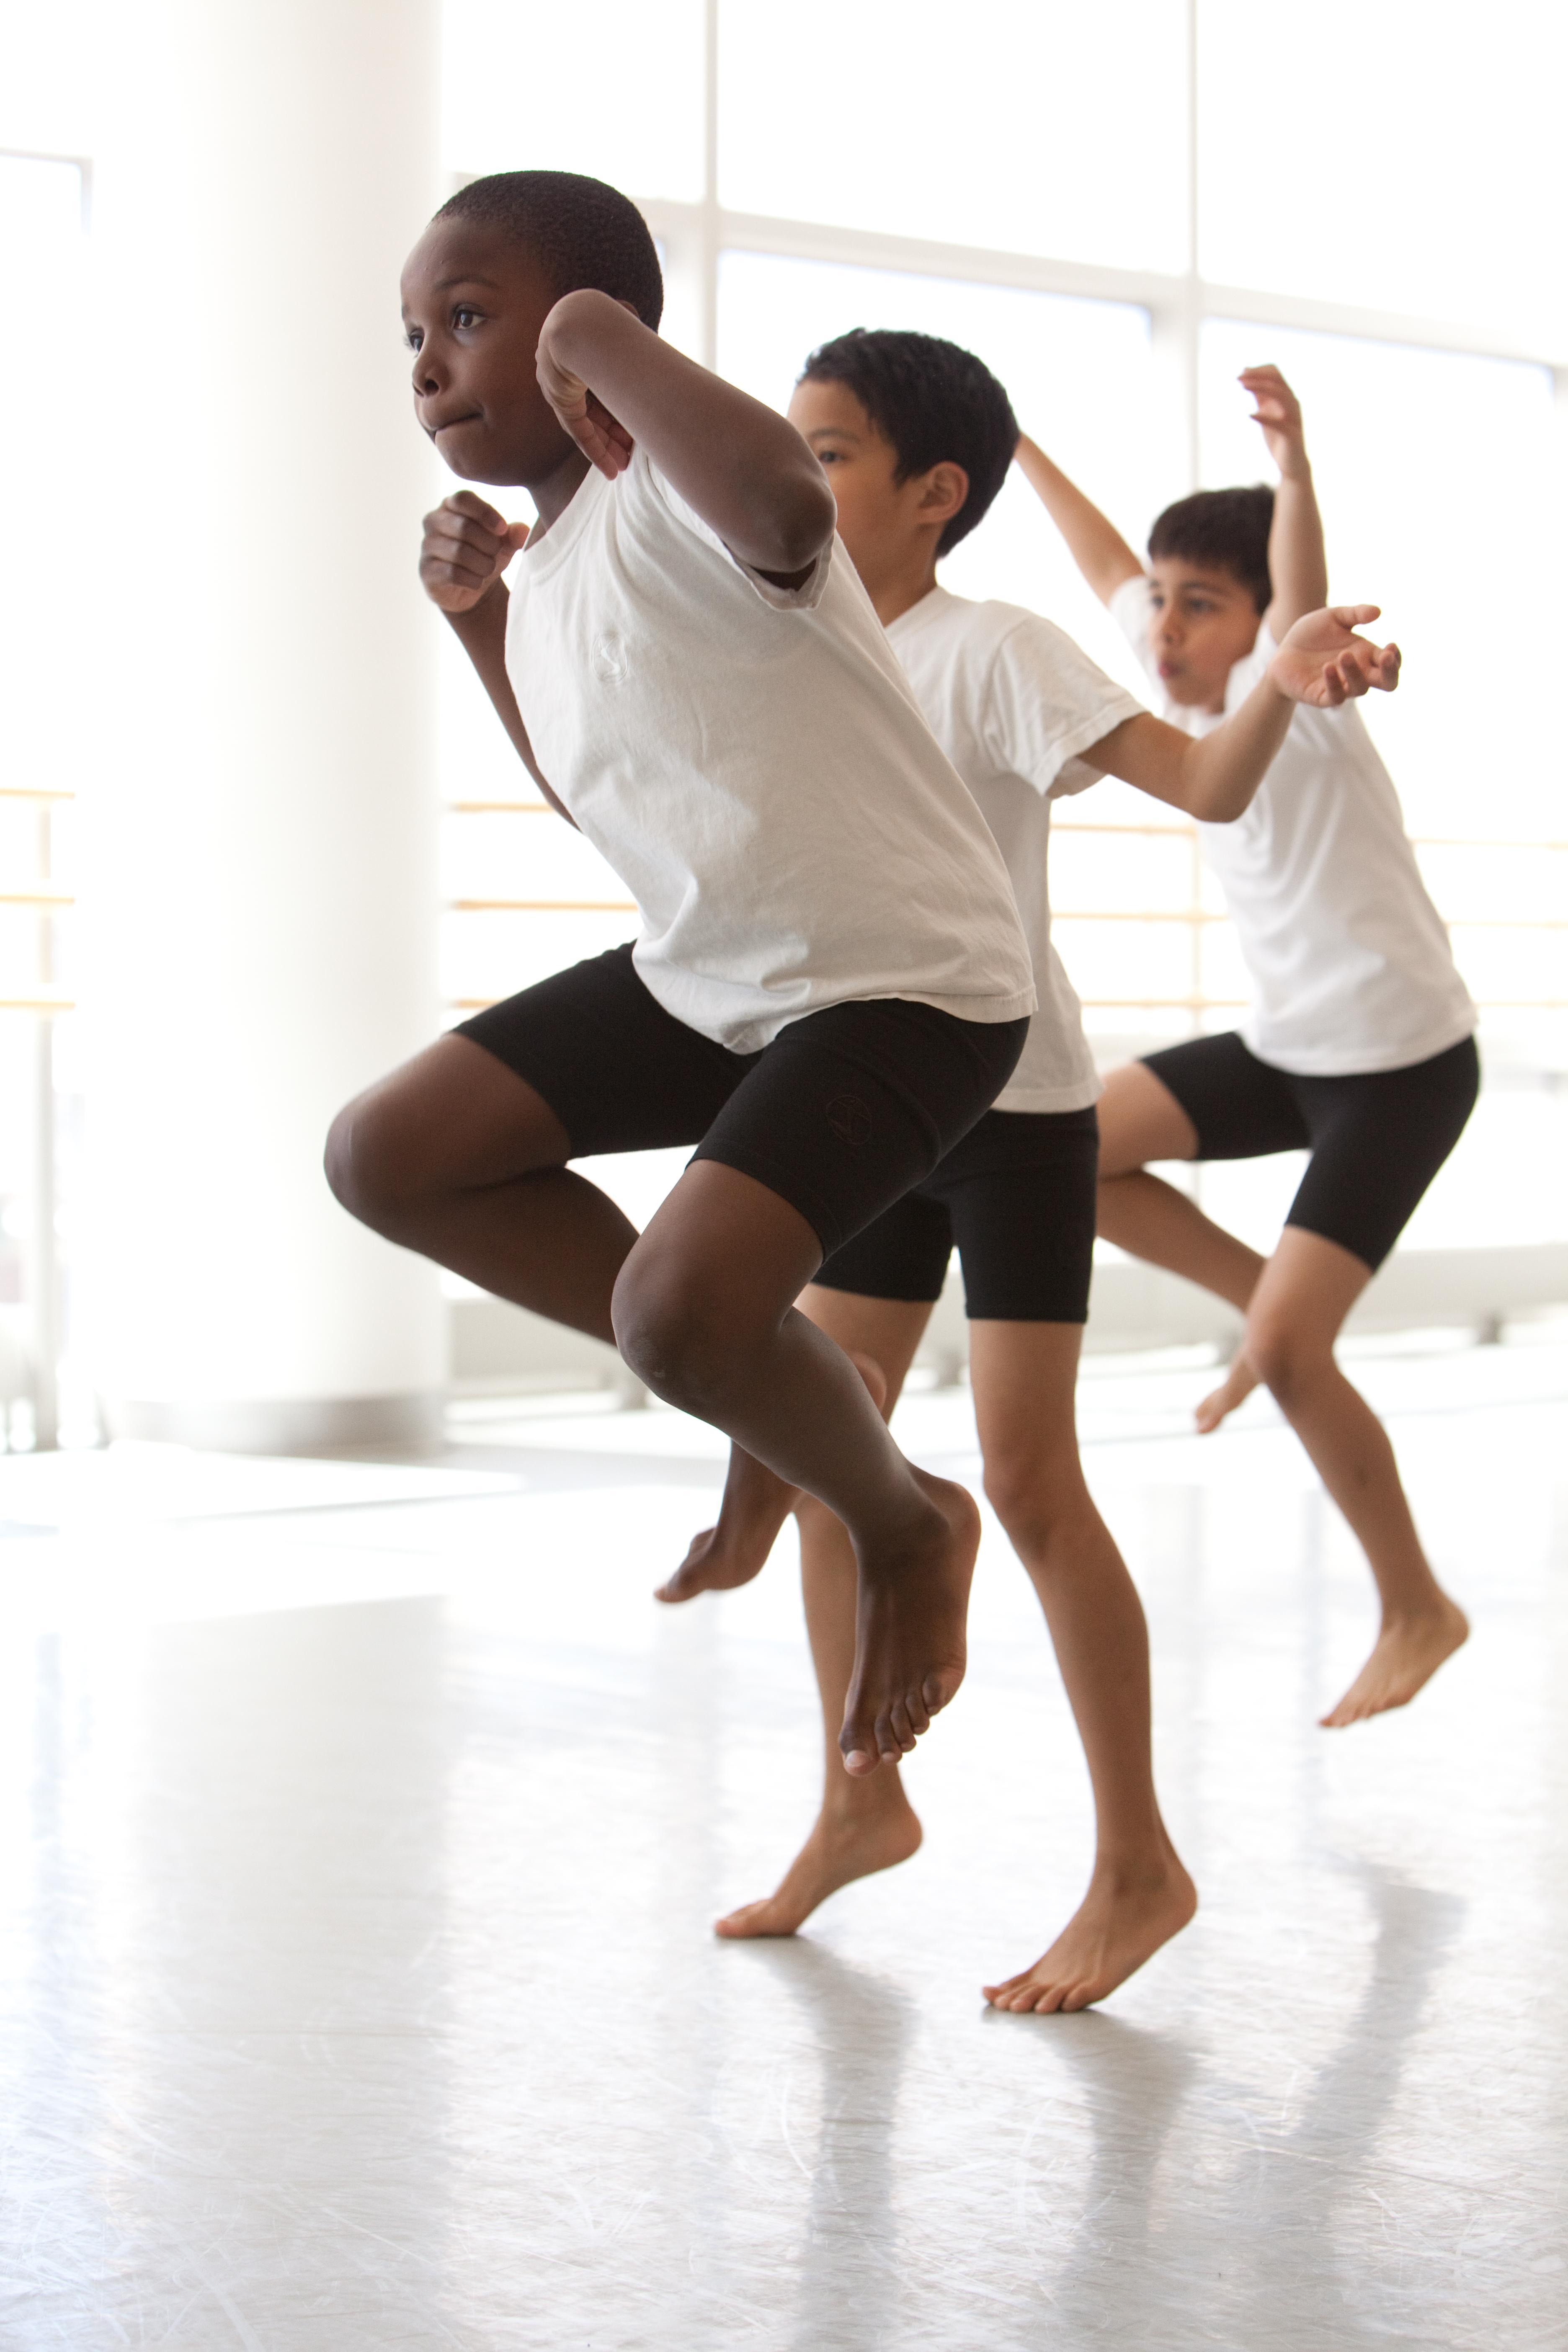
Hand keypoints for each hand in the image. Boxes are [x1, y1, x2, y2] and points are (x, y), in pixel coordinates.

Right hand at [418, 492, 529, 613]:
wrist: (469, 588)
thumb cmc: (484, 555)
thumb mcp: (502, 543)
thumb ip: (512, 535)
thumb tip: (522, 531)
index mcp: (450, 505)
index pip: (463, 499)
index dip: (485, 513)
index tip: (502, 529)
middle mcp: (433, 521)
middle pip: (464, 527)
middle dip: (488, 545)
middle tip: (496, 554)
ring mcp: (427, 545)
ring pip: (459, 552)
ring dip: (483, 565)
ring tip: (488, 569)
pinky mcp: (426, 570)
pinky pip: (452, 573)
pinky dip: (472, 580)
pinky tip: (477, 582)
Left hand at [537, 297, 635, 479]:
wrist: (584, 322)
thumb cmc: (611, 322)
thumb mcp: (625, 333)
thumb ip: (629, 334)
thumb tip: (635, 318)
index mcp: (581, 350)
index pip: (599, 390)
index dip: (618, 413)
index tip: (633, 433)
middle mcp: (567, 367)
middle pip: (591, 410)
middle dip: (612, 435)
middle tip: (630, 456)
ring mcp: (559, 381)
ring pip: (585, 422)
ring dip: (605, 447)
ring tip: (623, 467)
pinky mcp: (558, 395)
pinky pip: (577, 430)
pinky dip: (594, 450)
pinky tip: (609, 469)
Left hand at [1240, 364, 1307, 479]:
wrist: (1291, 464)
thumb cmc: (1277, 436)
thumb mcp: (1265, 411)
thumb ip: (1259, 394)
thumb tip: (1246, 372)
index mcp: (1286, 396)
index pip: (1275, 373)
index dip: (1258, 370)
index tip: (1240, 374)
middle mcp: (1292, 403)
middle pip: (1277, 380)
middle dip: (1257, 376)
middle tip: (1238, 379)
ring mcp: (1294, 417)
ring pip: (1281, 395)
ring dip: (1261, 388)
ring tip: (1243, 387)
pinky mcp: (1292, 435)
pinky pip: (1279, 422)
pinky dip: (1264, 417)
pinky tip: (1250, 415)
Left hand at [1271, 605, 1400, 706]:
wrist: (1282, 651)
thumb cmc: (1311, 635)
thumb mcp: (1334, 617)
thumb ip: (1355, 613)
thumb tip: (1378, 612)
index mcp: (1365, 654)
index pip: (1390, 662)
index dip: (1395, 658)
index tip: (1391, 645)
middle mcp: (1357, 673)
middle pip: (1386, 682)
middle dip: (1390, 672)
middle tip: (1386, 657)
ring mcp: (1341, 686)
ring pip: (1360, 688)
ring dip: (1355, 671)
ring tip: (1345, 654)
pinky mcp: (1322, 696)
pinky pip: (1335, 697)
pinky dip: (1334, 683)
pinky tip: (1328, 666)